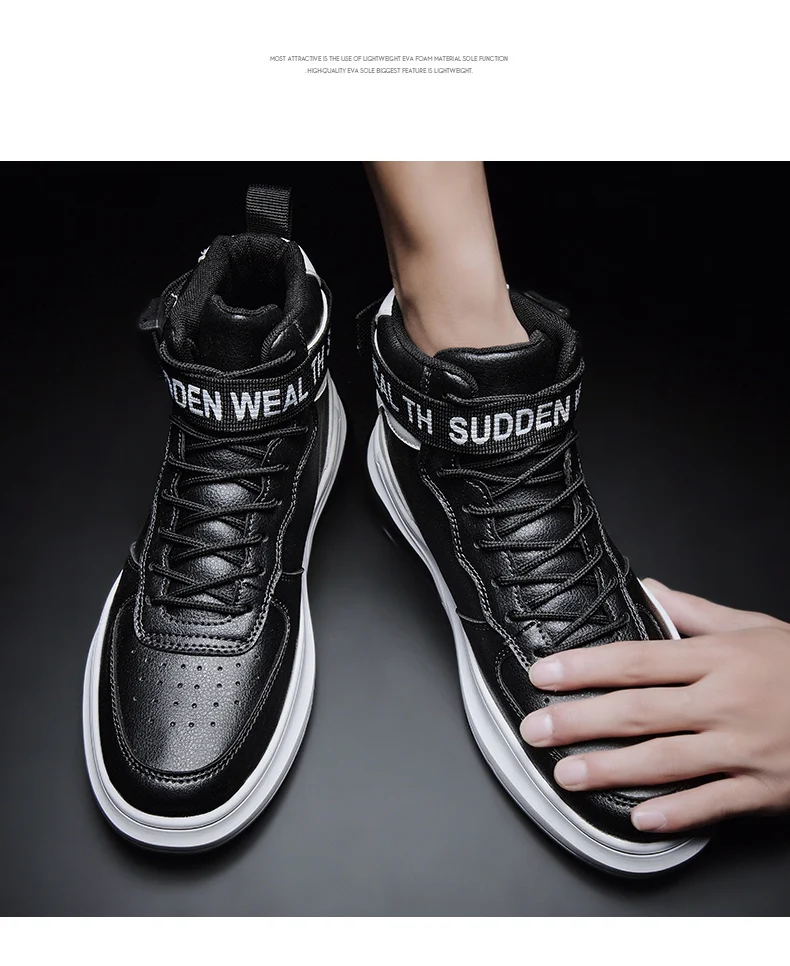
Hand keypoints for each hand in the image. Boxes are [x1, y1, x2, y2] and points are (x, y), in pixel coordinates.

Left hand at [520, 579, 789, 832]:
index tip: (544, 675)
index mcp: (718, 659)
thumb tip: (648, 591)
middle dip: (580, 721)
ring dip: (611, 770)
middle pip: (639, 711)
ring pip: (666, 760)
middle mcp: (725, 703)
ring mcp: (745, 749)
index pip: (637, 660)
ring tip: (568, 774)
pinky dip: (677, 813)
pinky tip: (640, 819)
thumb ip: (696, 613)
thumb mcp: (755, 628)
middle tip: (536, 730)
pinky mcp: (766, 789)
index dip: (585, 668)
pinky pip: (714, 804)